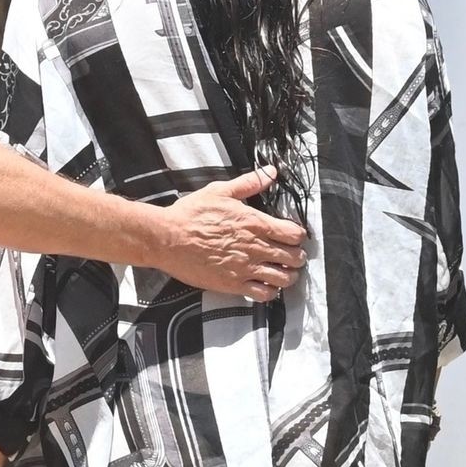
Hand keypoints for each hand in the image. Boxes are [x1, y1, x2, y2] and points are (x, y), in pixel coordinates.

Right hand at [151, 166, 306, 302]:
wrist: (167, 238)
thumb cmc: (191, 214)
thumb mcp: (220, 191)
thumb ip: (249, 183)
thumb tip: (271, 172)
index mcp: (255, 223)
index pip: (294, 234)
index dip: (299, 236)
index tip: (294, 236)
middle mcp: (255, 247)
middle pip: (294, 257)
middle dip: (297, 257)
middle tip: (292, 256)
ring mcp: (245, 268)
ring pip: (283, 278)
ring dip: (288, 276)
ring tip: (283, 272)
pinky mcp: (233, 284)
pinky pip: (263, 294)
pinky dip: (270, 292)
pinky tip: (265, 285)